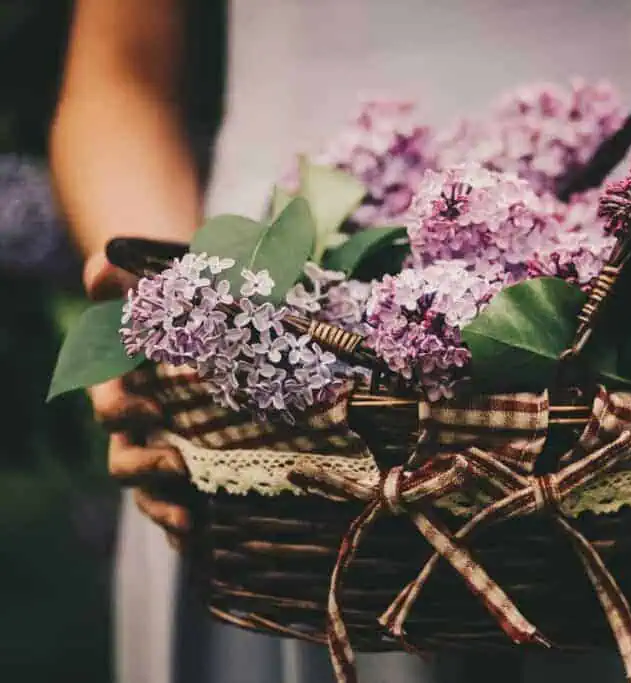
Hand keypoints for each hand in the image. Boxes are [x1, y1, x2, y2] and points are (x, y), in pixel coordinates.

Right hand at [85, 253, 191, 549]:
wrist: (191, 317)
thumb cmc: (162, 302)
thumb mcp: (141, 283)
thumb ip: (117, 277)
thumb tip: (100, 270)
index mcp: (120, 386)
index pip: (110, 406)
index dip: (124, 411)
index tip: (151, 409)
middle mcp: (137, 425)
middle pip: (126, 462)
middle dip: (148, 471)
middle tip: (180, 468)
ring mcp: (163, 448)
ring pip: (153, 491)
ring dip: (168, 509)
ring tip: (191, 524)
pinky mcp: (195, 462)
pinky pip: (185, 500)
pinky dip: (190, 524)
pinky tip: (207, 542)